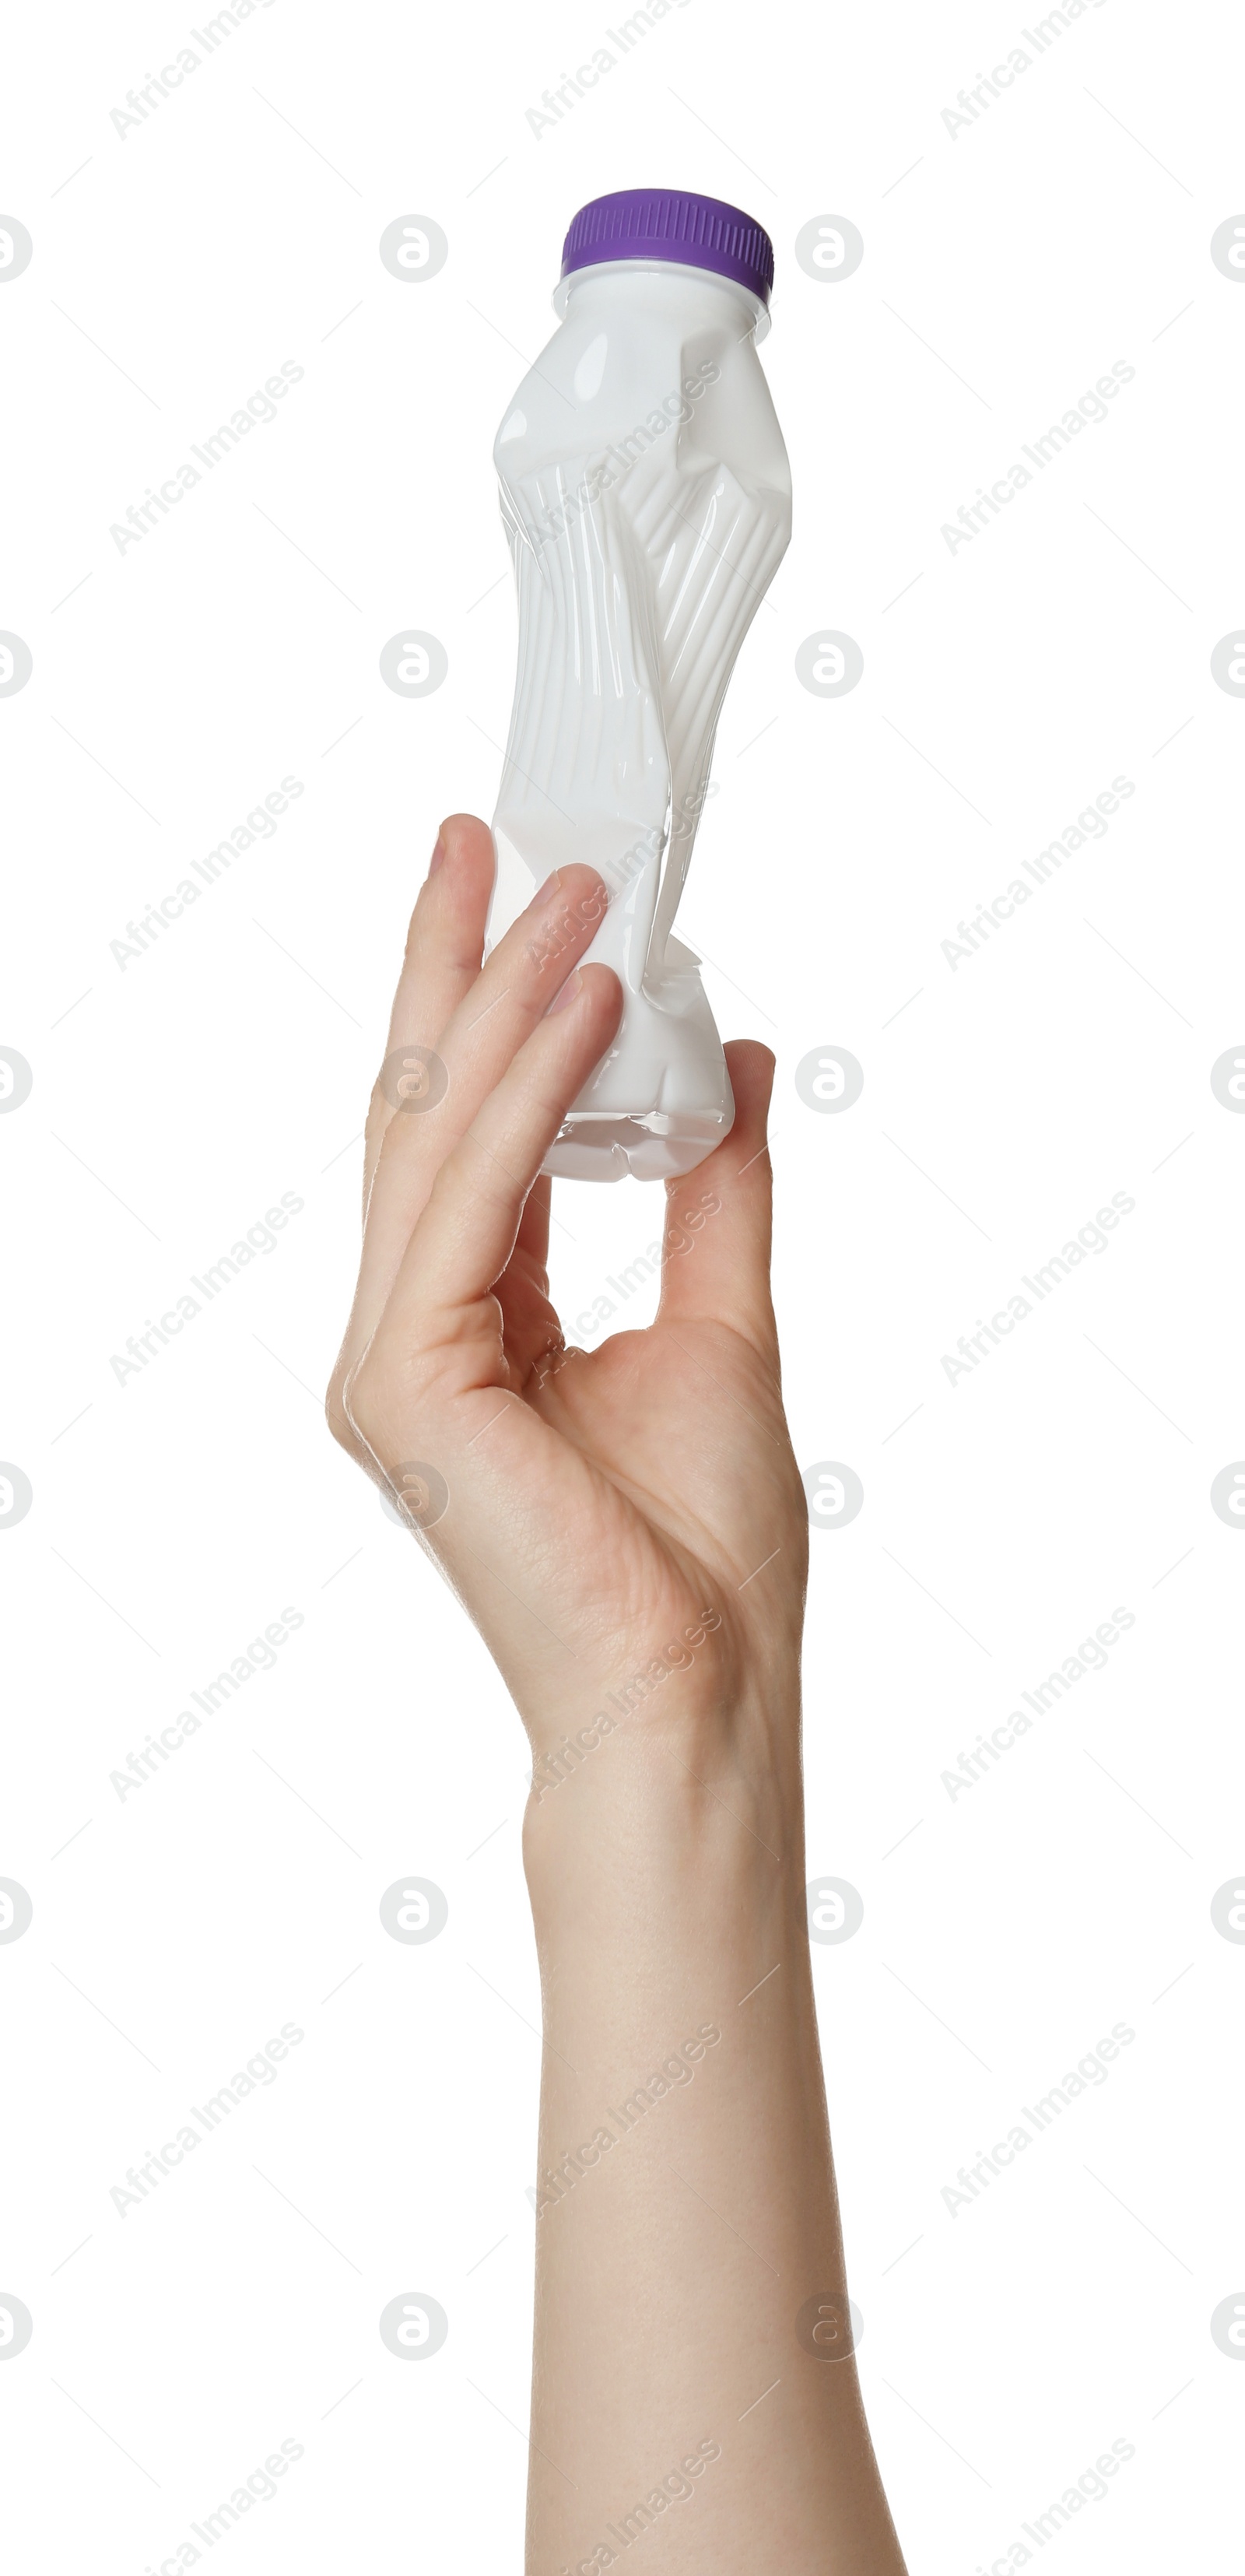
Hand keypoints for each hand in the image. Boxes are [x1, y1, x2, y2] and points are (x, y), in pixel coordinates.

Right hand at [326, 814, 806, 1785]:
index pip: (468, 1142)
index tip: (525, 898)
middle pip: (425, 1117)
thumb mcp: (722, 1320)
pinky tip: (580, 1002)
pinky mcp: (405, 1380)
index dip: (492, 1013)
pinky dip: (530, 1091)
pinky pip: (471, 1198)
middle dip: (458, 968)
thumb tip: (732, 1056)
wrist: (700, 1692)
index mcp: (468, 1327)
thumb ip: (712, 1189)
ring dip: (507, 1001)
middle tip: (491, 838)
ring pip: (440, 1139)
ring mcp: (390, 1361)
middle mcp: (408, 1334)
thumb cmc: (702, 1551)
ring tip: (569, 891)